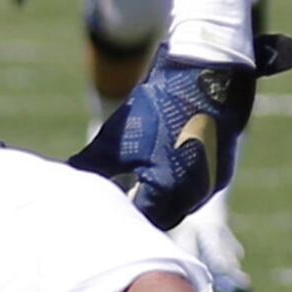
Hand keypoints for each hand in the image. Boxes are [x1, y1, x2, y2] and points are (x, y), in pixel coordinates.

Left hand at [73, 33, 291, 230]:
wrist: (207, 71)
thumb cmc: (160, 105)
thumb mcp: (118, 137)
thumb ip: (91, 164)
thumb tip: (68, 176)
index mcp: (168, 194)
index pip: (140, 220)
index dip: (122, 212)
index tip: (107, 203)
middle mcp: (195, 196)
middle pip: (163, 217)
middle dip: (143, 207)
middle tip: (122, 193)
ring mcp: (213, 183)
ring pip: (182, 203)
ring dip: (164, 196)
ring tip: (143, 178)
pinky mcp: (223, 167)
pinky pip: (198, 186)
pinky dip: (181, 181)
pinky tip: (167, 161)